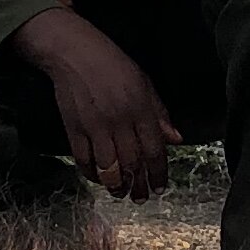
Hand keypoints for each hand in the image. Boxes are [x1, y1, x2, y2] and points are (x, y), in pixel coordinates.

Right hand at [16, 8, 178, 198]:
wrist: (74, 52)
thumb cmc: (111, 63)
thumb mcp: (144, 82)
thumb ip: (159, 113)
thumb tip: (175, 138)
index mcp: (140, 108)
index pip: (154, 149)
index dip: (159, 173)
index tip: (160, 187)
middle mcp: (120, 120)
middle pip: (133, 163)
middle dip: (139, 185)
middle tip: (141, 197)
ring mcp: (95, 126)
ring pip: (108, 167)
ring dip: (116, 185)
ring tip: (121, 192)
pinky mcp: (74, 129)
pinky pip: (84, 160)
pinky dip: (91, 174)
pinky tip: (98, 178)